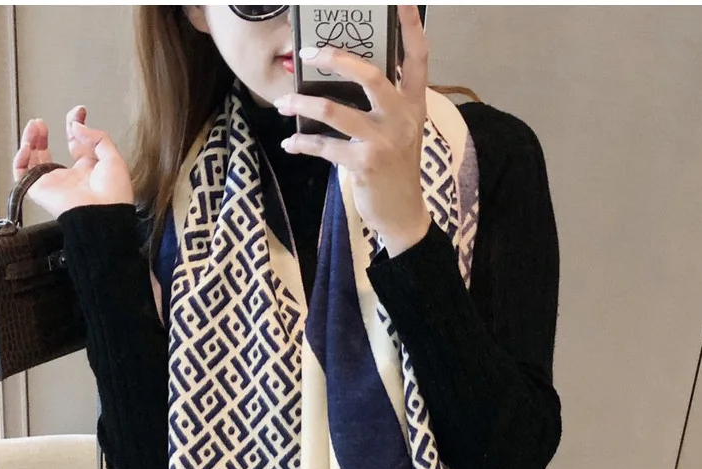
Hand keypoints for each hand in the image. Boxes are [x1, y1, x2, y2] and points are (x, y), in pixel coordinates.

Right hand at [12, 105, 133, 219]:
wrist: (102, 215)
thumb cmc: (113, 196)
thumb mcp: (114, 158)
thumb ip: (97, 137)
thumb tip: (77, 125)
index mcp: (88, 171)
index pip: (75, 144)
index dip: (75, 125)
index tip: (78, 111)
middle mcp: (69, 178)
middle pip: (47, 151)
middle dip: (43, 134)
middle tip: (44, 121)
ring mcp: (54, 184)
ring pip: (32, 160)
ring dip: (30, 140)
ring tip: (35, 126)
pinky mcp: (40, 191)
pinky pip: (22, 175)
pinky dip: (20, 159)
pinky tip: (27, 146)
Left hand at [274, 5, 431, 256]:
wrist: (403, 214)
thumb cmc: (395, 168)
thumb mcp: (400, 130)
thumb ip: (383, 104)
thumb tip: (343, 76)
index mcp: (414, 104)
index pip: (418, 58)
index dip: (411, 27)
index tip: (400, 1)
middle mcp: (402, 117)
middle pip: (370, 75)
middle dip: (335, 59)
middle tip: (308, 53)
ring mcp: (384, 141)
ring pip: (335, 110)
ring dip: (303, 104)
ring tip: (284, 102)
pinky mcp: (364, 164)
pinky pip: (325, 146)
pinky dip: (303, 143)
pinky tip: (291, 143)